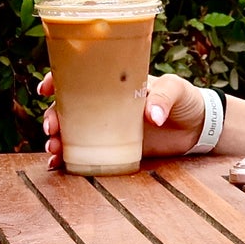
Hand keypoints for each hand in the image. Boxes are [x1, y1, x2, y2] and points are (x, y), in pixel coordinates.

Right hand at [39, 72, 211, 169]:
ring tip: (53, 149)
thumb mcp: (176, 89)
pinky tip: (57, 166)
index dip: (58, 80)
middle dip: (53, 116)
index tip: (46, 88)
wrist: (199, 128)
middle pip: (68, 108)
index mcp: (114, 85)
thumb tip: (151, 116)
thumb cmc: (186, 100)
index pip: (79, 77)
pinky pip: (85, 154)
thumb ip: (163, 98)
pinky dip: (68, 161)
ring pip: (72, 132)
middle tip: (51, 129)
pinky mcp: (115, 150)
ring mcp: (108, 129)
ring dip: (56, 139)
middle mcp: (105, 106)